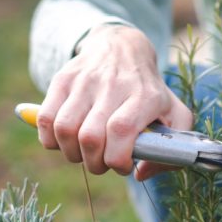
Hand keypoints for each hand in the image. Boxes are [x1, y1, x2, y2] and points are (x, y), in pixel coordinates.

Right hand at [35, 24, 192, 179]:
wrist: (122, 47)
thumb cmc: (149, 91)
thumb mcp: (175, 114)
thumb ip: (170, 152)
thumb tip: (140, 173)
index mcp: (145, 96)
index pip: (121, 130)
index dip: (117, 158)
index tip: (123, 165)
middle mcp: (114, 85)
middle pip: (90, 136)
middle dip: (94, 163)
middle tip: (102, 162)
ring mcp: (85, 81)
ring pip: (65, 129)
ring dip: (72, 153)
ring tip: (83, 152)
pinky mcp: (62, 79)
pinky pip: (46, 118)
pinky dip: (50, 139)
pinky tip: (65, 140)